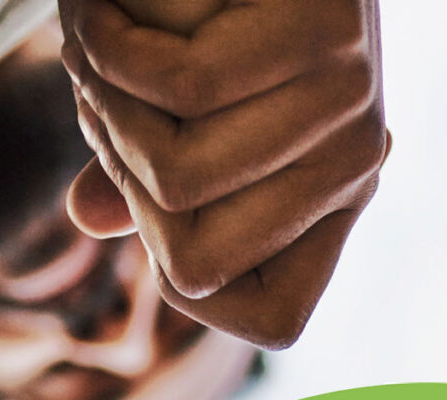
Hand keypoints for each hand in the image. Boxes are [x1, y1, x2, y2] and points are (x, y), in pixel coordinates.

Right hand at [59, 0, 387, 348]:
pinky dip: (108, 45)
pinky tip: (93, 6)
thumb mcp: (173, 103)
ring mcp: (353, 94)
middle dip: (125, 185)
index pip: (274, 321)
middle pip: (197, 264)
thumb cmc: (198, 5)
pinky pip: (182, 86)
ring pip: (176, 177)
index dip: (189, 275)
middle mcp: (358, 160)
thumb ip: (138, 171)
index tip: (156, 193)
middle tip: (105, 98)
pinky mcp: (329, 30)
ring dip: (104, 108)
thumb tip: (88, 219)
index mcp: (333, 197)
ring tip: (96, 41)